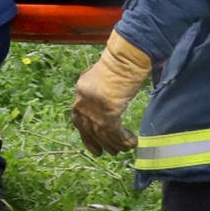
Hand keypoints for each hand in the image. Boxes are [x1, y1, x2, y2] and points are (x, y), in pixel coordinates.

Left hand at [72, 31, 151, 155]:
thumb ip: (100, 90)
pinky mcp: (107, 112)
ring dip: (115, 143)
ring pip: (102, 134)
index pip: (77, 119)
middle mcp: (83, 101)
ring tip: (124, 149)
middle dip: (100, 143)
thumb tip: (107, 102)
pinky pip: (114, 132)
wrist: (125, 58)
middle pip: (89, 129)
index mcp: (81, 91)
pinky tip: (132, 143)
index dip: (85, 135)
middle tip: (108, 153)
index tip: (92, 146)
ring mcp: (94, 107)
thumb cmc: (120, 63)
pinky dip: (123, 139)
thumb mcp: (103, 76)